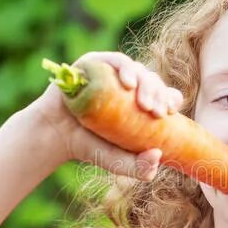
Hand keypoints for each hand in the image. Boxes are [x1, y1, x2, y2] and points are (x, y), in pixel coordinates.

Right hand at [21, 51, 183, 179]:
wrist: (56, 136)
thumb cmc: (90, 147)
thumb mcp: (118, 162)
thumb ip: (139, 168)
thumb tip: (158, 155)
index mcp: (141, 103)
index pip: (165, 95)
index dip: (171, 99)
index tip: (170, 112)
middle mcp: (130, 85)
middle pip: (154, 81)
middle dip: (159, 95)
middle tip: (157, 113)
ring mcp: (113, 72)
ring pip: (139, 70)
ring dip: (146, 83)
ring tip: (143, 103)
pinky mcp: (96, 63)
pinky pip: (116, 60)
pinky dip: (126, 68)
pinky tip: (129, 83)